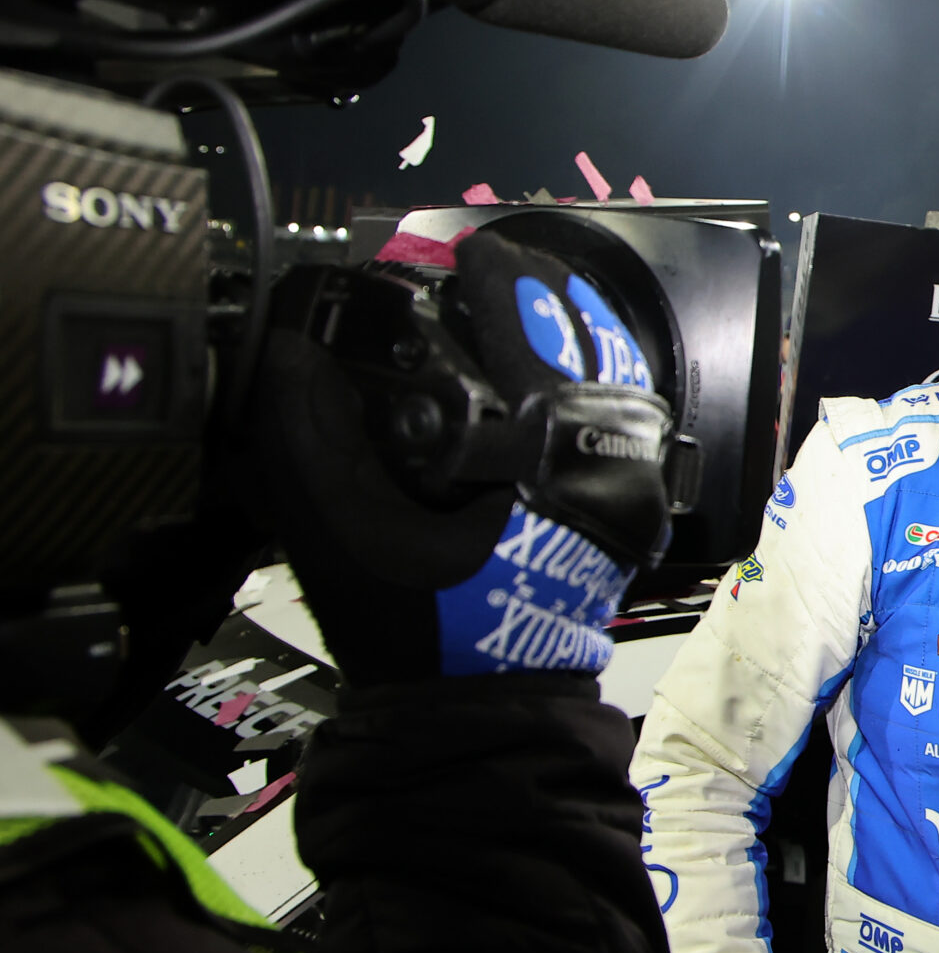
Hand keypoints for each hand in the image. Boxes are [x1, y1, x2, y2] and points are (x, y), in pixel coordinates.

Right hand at [254, 231, 672, 685]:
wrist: (484, 702)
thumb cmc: (422, 629)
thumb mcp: (344, 528)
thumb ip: (308, 432)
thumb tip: (288, 353)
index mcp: (540, 445)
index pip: (515, 317)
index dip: (482, 270)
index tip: (456, 250)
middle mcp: (602, 448)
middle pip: (575, 327)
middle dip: (525, 290)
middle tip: (477, 269)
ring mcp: (632, 474)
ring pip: (609, 364)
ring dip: (561, 327)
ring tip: (512, 304)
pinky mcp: (637, 498)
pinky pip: (620, 410)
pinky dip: (586, 376)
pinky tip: (545, 370)